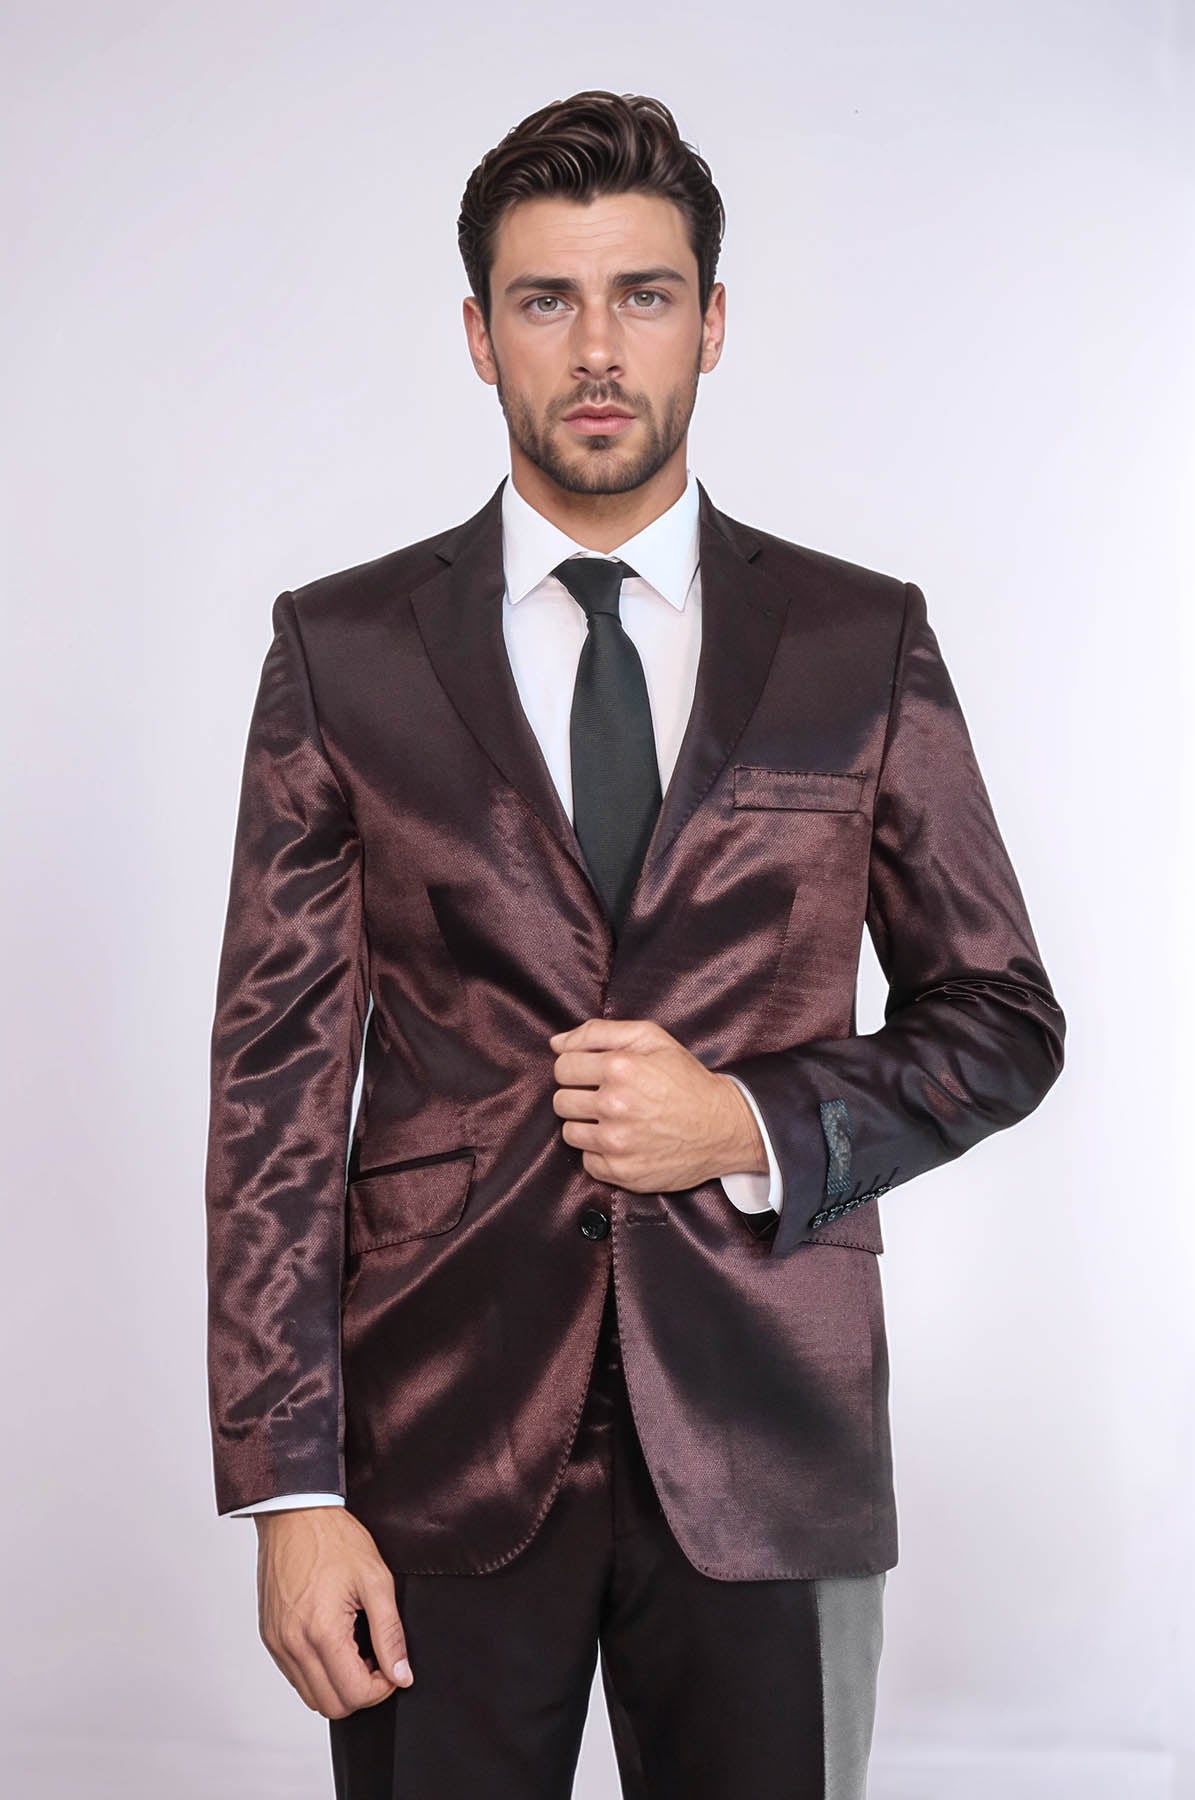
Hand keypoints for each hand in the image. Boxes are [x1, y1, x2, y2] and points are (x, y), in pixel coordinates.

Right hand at [254, 1506, 412, 1718]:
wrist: (294, 1514)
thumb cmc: (334, 1539)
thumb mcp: (376, 1580)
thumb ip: (390, 1633)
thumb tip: (401, 1674)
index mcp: (321, 1631)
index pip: (354, 1694)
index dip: (382, 1688)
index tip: (392, 1667)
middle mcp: (293, 1644)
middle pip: (331, 1705)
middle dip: (360, 1691)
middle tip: (375, 1660)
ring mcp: (277, 1643)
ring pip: (311, 1696)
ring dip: (338, 1684)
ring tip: (355, 1649)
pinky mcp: (270, 1637)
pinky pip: (295, 1676)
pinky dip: (317, 1672)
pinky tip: (333, 1642)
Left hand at [548, 1017, 765, 1192]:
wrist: (723, 1127)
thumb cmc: (686, 1079)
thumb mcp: (651, 1038)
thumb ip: (599, 1032)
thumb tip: (556, 1043)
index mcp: (619, 1067)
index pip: (562, 1067)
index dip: (576, 1069)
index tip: (592, 1075)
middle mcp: (614, 1105)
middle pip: (560, 1101)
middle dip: (578, 1097)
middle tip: (605, 1098)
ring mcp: (617, 1142)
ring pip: (569, 1132)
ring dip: (587, 1126)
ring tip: (615, 1121)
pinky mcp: (622, 1172)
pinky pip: (587, 1161)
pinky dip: (600, 1153)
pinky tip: (623, 1142)